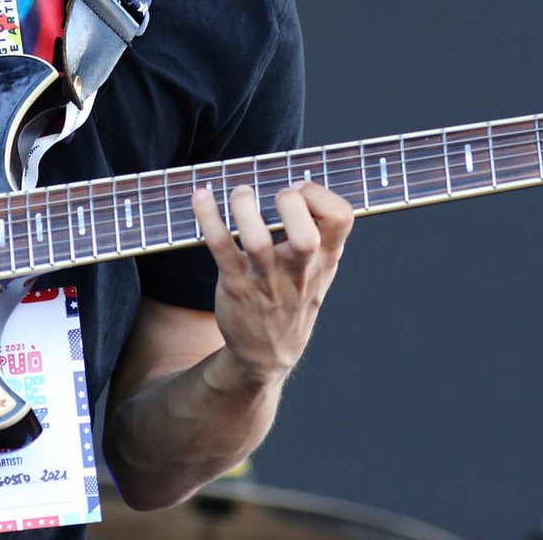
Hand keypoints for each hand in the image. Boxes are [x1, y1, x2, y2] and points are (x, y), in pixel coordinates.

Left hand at [192, 179, 351, 388]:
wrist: (267, 354)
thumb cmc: (294, 300)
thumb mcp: (322, 272)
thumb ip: (322, 235)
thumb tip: (304, 186)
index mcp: (325, 259)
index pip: (341, 217)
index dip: (320, 194)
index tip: (300, 190)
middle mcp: (298, 269)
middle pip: (304, 233)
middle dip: (290, 201)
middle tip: (276, 196)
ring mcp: (265, 279)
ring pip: (256, 240)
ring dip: (244, 206)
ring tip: (240, 194)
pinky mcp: (235, 284)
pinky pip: (220, 246)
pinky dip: (208, 217)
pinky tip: (201, 197)